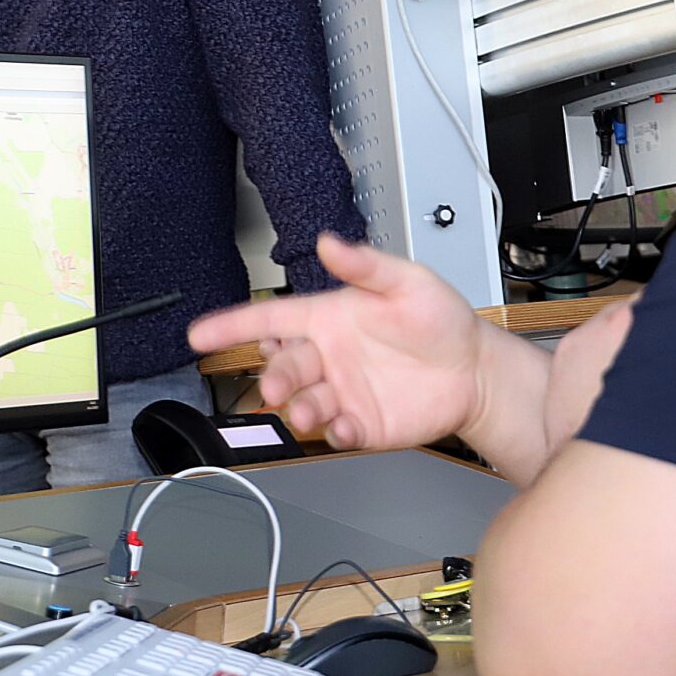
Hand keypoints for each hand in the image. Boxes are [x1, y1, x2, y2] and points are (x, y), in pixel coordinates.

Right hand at [189, 233, 511, 450]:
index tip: (199, 334)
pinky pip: (335, 433)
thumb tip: (329, 241)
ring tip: (310, 413)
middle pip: (282, 368)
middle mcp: (329, 356)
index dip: (231, 325)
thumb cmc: (441, 321)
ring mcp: (342, 392)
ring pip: (301, 404)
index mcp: (329, 318)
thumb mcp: (407, 281)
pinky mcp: (361, 423)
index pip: (270, 319)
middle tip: (277, 386)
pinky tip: (346, 427)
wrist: (476, 371)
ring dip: (298, 410)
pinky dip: (334, 434)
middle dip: (272, 378)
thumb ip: (365, 265)